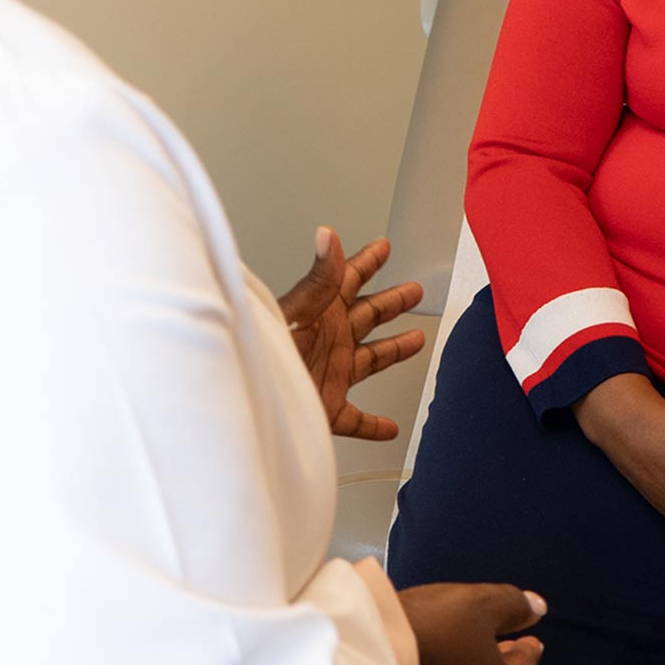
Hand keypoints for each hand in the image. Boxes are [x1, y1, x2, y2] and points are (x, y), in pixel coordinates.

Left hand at [276, 227, 426, 439]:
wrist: (249, 404)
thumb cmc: (261, 357)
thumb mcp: (296, 314)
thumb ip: (318, 279)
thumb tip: (327, 236)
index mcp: (321, 314)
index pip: (349, 280)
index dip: (368, 262)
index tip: (383, 247)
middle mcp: (328, 340)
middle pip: (368, 316)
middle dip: (391, 302)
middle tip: (413, 291)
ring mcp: (328, 374)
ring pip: (370, 360)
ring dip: (393, 350)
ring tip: (415, 341)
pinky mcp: (327, 408)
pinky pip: (356, 419)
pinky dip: (373, 425)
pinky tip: (388, 427)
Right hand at [397, 583, 546, 664]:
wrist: (374, 645)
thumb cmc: (432, 626)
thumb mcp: (480, 603)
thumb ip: (513, 604)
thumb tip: (537, 607)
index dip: (530, 650)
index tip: (533, 641)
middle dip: (505, 660)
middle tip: (510, 644)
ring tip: (477, 645)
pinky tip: (448, 652)